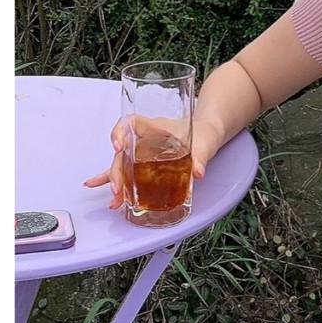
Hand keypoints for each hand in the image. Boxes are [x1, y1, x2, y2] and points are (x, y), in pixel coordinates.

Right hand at [83, 117, 221, 209]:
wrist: (208, 136)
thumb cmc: (203, 134)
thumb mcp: (204, 144)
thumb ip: (200, 157)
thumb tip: (198, 172)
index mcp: (156, 127)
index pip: (130, 123)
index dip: (119, 132)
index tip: (118, 147)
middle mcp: (145, 139)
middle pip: (123, 151)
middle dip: (117, 171)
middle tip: (117, 188)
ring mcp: (144, 152)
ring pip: (124, 165)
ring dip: (117, 182)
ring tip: (114, 199)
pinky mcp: (148, 165)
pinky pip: (131, 174)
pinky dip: (122, 184)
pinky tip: (114, 196)